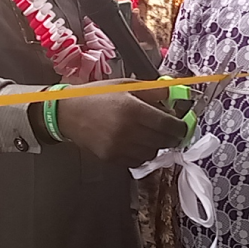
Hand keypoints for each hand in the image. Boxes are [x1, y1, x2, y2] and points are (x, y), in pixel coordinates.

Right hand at [57, 80, 190, 166]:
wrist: (67, 113)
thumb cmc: (96, 95)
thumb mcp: (124, 86)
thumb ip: (152, 91)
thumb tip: (174, 94)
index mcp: (132, 109)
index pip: (168, 124)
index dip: (180, 127)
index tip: (182, 125)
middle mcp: (128, 131)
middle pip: (163, 141)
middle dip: (172, 137)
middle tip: (171, 131)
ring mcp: (119, 147)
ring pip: (152, 154)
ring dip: (156, 145)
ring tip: (150, 135)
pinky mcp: (112, 158)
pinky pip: (137, 161)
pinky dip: (141, 154)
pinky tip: (136, 143)